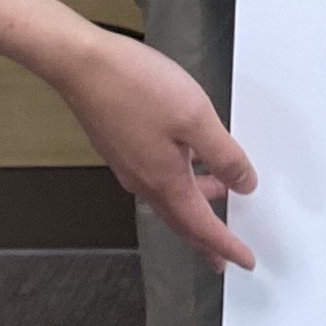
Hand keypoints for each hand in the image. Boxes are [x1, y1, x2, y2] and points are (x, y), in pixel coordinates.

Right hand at [47, 30, 258, 269]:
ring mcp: (128, 164)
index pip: (202, 227)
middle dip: (205, 240)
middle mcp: (143, 181)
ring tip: (219, 198)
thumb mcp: (196, 119)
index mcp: (164, 182)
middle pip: (181, 221)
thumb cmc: (135, 86)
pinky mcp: (120, 146)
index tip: (244, 261)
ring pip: (168, 197)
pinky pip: (155, 177)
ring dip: (194, 206)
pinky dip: (178, 182)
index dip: (226, 245)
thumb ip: (223, 155)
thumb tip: (244, 183)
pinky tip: (188, 161)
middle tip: (222, 257)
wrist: (82, 64)